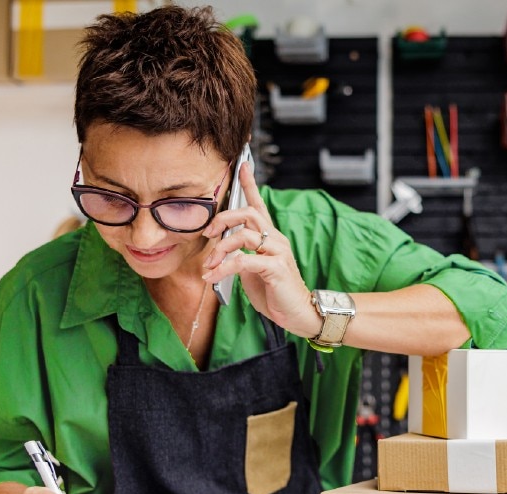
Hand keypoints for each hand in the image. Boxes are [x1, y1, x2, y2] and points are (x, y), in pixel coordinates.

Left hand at [201, 162, 321, 336]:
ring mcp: (277, 252)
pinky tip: (213, 277)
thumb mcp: (253, 271)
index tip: (242, 166)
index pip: (259, 204)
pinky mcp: (276, 268)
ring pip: (243, 235)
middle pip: (247, 213)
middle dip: (222, 219)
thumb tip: (221, 251)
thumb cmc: (276, 293)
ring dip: (220, 248)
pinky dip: (223, 268)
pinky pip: (243, 261)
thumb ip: (240, 256)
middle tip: (207, 234)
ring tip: (209, 265)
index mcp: (270, 238)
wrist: (299, 313)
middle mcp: (276, 239)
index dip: (250, 184)